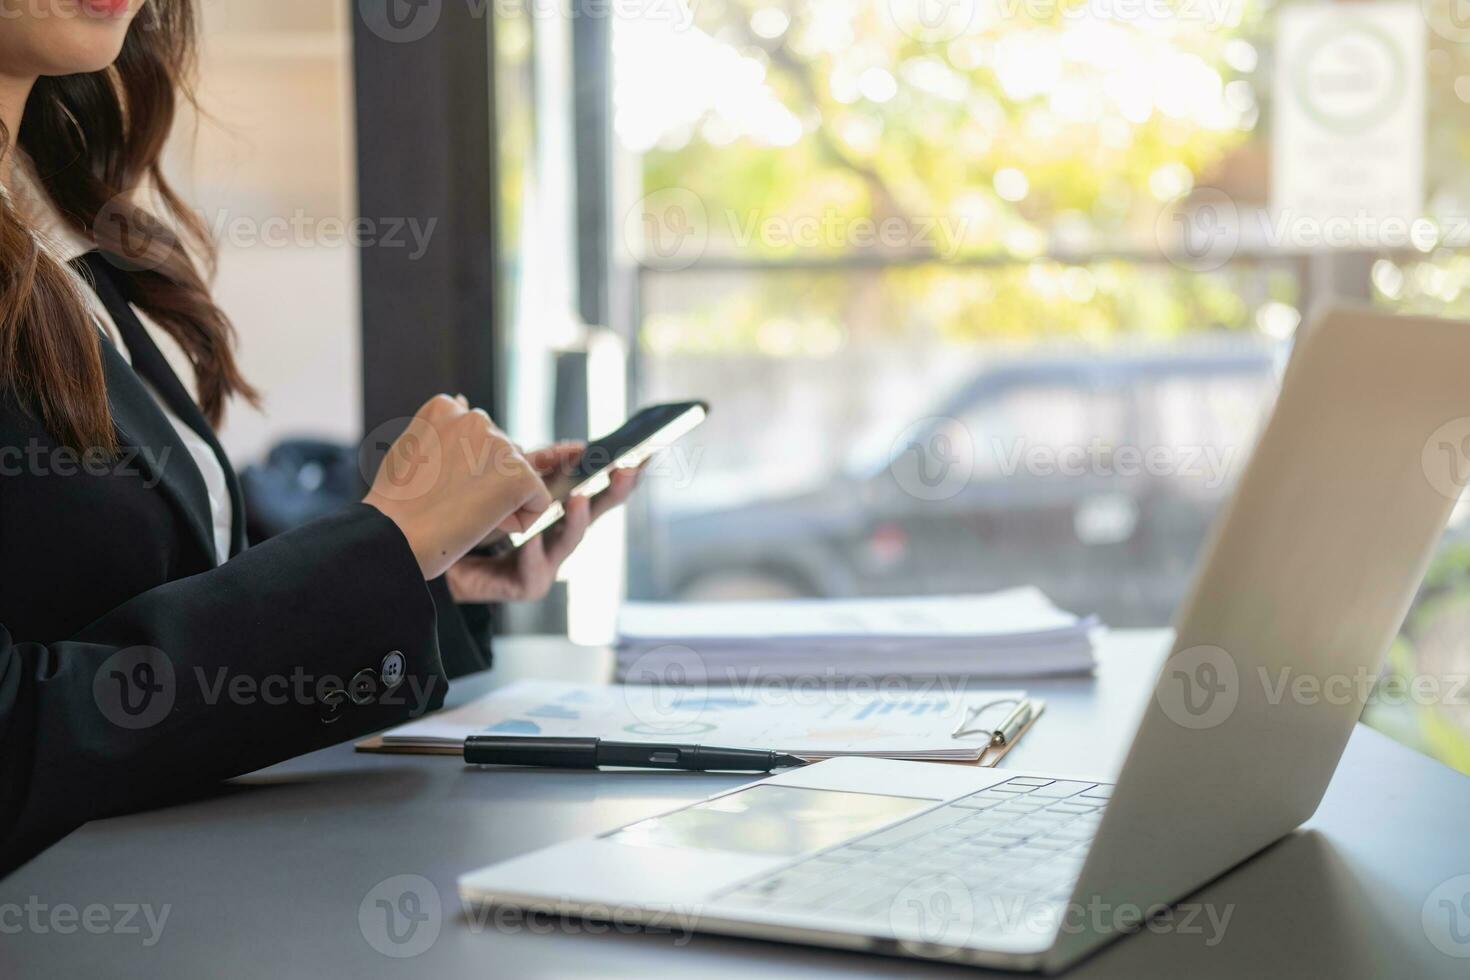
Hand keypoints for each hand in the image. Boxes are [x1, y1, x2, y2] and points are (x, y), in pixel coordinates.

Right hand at [364, 395, 551, 579]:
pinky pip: (537, 502)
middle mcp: (475, 418)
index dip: (459, 472)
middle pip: (501, 458)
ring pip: (518, 480)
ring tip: (460, 511)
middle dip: (485, 484)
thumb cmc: (395, 504)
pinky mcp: (521, 475)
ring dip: (499, 501)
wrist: (394, 538)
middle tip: (447, 502)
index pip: (476, 440)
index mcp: (445, 408)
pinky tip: (483, 523)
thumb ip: (441, 428)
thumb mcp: (411, 449)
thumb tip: (463, 399)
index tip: (433, 486)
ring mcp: (500, 444)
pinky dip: (518, 520)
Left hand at [445, 443, 641, 602]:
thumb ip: (507, 455)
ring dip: (577, 518)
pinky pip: (535, 570)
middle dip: (614, 490)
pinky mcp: (529, 583)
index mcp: (555, 503)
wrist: (437, 564)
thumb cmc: (470, 523)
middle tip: (626, 469)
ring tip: (577, 499)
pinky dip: (533, 554)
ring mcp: (549, 559)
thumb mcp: (492, 483)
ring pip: (571, 539)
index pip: (592, 483)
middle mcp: (559, 531)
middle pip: (595, 510)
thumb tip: (489, 411)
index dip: (618, 468)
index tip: (642, 449)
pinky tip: (530, 539)